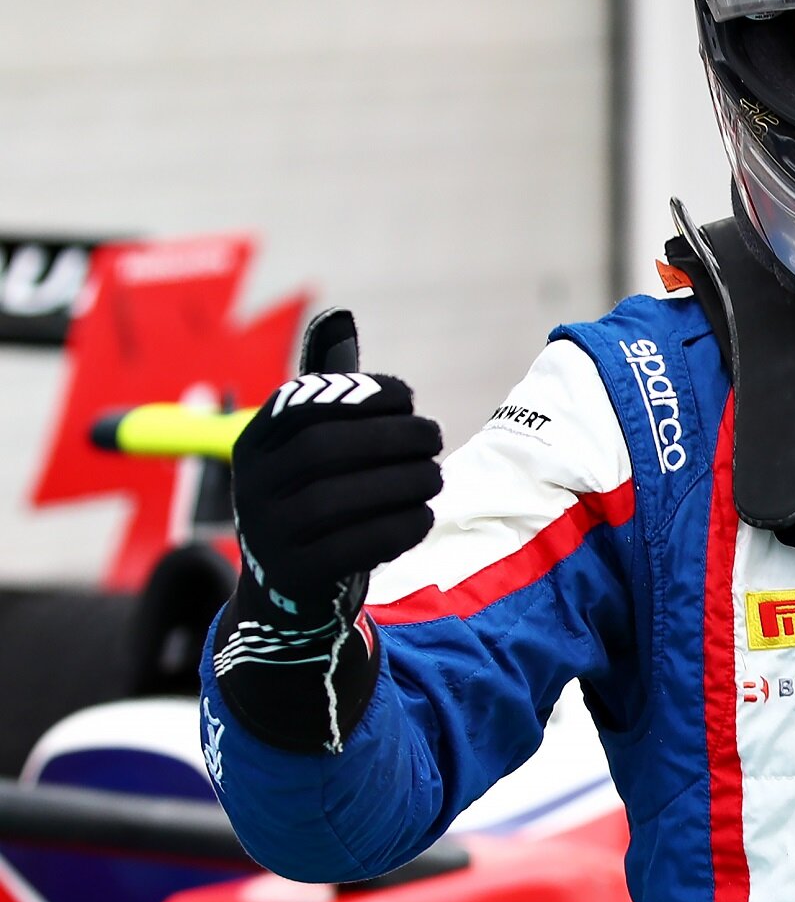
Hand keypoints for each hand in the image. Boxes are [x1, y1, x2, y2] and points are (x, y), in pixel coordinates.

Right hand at [231, 373, 440, 622]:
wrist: (285, 586)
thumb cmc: (314, 493)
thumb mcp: (308, 442)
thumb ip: (330, 389)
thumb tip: (338, 316)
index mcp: (254, 441)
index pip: (301, 402)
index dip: (362, 393)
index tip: (408, 398)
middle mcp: (251, 485)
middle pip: (323, 449)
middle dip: (392, 438)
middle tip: (435, 437)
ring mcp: (269, 534)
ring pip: (337, 501)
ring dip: (403, 482)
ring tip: (435, 476)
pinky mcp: (297, 575)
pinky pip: (352, 549)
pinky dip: (398, 527)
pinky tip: (423, 514)